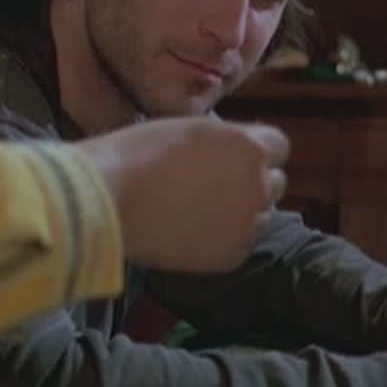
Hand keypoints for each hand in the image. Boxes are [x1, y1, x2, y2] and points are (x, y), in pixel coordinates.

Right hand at [78, 117, 288, 272]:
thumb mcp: (188, 129)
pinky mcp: (230, 256)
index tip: (232, 156)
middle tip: (212, 185)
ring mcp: (247, 225)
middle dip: (250, 182)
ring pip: (258, 216)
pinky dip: (222, 239)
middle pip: (273, 183)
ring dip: (239, 212)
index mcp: (249, 147)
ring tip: (198, 211)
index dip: (254, 151)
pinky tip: (190, 232)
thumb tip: (231, 150)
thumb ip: (222, 140)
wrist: (108, 201)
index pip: (278, 147)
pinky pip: (238, 245)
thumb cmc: (137, 154)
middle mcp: (258, 186)